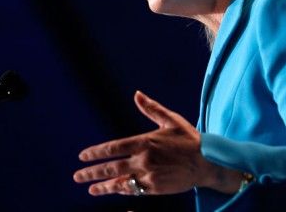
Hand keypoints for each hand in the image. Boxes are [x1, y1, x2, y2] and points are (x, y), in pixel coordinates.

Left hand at [73, 91, 242, 195]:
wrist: (207, 162)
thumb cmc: (189, 139)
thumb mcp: (171, 120)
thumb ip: (151, 108)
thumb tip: (137, 94)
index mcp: (145, 142)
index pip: (113, 148)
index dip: (95, 153)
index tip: (83, 156)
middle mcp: (144, 159)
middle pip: (110, 168)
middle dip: (91, 172)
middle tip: (78, 176)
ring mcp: (148, 175)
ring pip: (119, 182)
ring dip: (102, 186)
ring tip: (91, 188)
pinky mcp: (155, 188)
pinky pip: (133, 191)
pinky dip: (121, 190)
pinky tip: (113, 190)